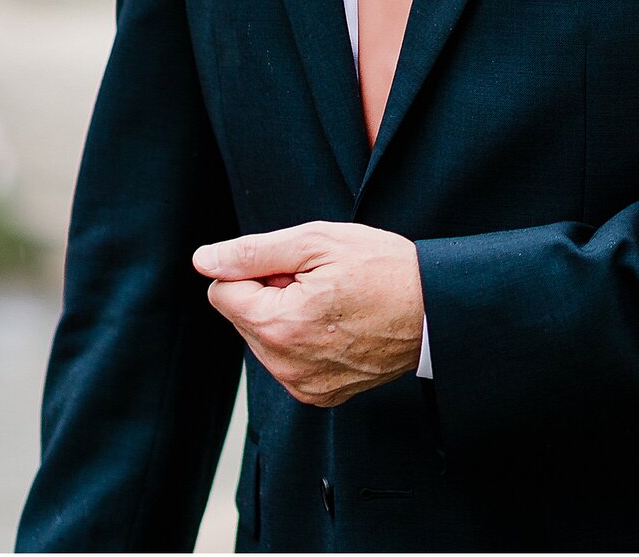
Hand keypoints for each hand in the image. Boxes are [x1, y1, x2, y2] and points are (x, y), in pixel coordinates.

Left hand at [192, 221, 422, 406]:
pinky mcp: (319, 395)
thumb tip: (204, 260)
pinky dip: (304, 342)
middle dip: (271, 296)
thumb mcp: (317, 242)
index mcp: (278, 326)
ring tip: (334, 306)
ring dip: (287, 319)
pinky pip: (288, 362)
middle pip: (243, 318)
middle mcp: (284, 365)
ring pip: (264, 340)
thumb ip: (253, 252)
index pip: (222, 292)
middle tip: (321, 285)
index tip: (297, 269)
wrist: (434, 311)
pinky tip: (339, 328)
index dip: (257, 271)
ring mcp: (302, 385)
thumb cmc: (383, 269)